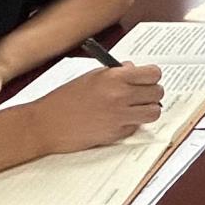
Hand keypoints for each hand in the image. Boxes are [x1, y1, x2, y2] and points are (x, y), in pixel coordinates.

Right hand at [25, 64, 164, 154]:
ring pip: (154, 112)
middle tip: (141, 94)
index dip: (152, 76)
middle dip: (151, 92)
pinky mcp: (117, 134)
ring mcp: (120, 117)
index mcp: (115, 77)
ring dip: (147, 110)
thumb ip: (116, 72)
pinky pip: (136, 127)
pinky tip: (117, 120)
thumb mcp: (92, 76)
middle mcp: (121, 96)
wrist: (47, 123)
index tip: (147, 78)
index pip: (153, 73)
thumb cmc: (65, 98)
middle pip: (158, 92)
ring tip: (135, 108)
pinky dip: (131, 124)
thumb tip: (135, 70)